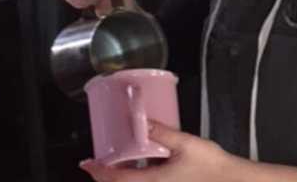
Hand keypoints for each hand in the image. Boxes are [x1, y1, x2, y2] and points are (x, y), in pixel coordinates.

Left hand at [80, 123, 237, 181]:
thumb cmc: (210, 166)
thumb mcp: (185, 144)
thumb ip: (161, 132)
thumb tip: (140, 119)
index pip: (117, 179)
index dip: (98, 171)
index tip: (86, 162)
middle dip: (106, 176)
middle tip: (96, 161)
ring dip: (121, 177)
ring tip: (114, 162)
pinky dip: (135, 178)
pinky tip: (139, 166)